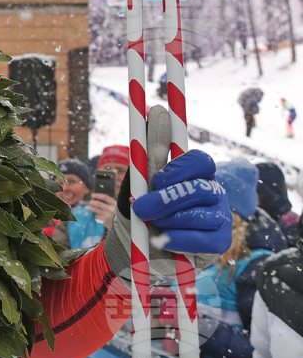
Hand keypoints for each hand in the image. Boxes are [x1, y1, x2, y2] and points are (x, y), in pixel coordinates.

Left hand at [89, 192, 116, 225]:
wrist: (123, 226)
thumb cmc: (118, 214)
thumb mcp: (117, 207)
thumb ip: (110, 203)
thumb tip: (99, 198)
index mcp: (115, 204)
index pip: (105, 198)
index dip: (98, 195)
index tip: (92, 195)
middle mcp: (111, 210)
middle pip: (99, 204)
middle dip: (93, 202)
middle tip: (90, 202)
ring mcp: (108, 216)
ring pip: (96, 210)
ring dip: (92, 208)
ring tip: (90, 207)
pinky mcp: (105, 221)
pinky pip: (97, 217)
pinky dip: (96, 215)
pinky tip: (96, 214)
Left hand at [104, 105, 230, 279]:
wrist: (137, 247)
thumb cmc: (141, 210)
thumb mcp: (141, 179)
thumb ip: (151, 149)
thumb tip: (159, 110)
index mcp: (195, 174)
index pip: (200, 161)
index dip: (180, 169)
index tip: (157, 179)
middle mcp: (213, 193)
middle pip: (199, 189)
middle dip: (166, 200)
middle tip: (141, 209)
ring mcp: (220, 217)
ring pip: (200, 215)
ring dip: (169, 221)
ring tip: (153, 226)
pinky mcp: (219, 242)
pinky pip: (203, 239)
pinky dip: (177, 240)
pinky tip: (162, 241)